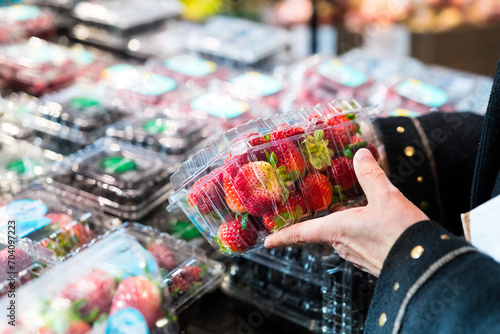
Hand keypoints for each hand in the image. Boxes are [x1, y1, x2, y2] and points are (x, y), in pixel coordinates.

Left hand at [264, 148, 428, 275]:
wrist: (427, 264)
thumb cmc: (402, 233)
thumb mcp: (386, 196)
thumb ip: (370, 175)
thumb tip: (360, 154)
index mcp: (337, 230)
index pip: (300, 234)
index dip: (282, 236)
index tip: (267, 241)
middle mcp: (342, 244)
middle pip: (319, 233)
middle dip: (311, 223)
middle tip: (305, 211)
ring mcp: (356, 255)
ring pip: (338, 236)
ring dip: (335, 225)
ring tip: (338, 210)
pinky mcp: (371, 259)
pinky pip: (354, 242)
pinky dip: (352, 230)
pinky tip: (365, 221)